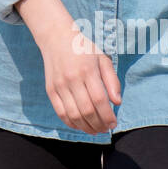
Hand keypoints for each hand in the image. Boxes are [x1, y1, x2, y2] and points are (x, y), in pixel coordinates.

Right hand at [37, 18, 122, 134]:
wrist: (56, 38)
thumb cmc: (83, 49)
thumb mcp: (102, 58)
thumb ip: (112, 80)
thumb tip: (117, 102)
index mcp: (87, 70)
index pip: (99, 100)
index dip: (107, 116)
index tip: (113, 124)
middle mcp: (72, 79)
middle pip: (87, 110)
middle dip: (98, 125)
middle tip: (105, 129)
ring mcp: (59, 85)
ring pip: (73, 115)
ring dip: (86, 127)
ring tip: (95, 130)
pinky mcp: (51, 90)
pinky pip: (60, 112)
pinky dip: (71, 123)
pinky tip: (81, 125)